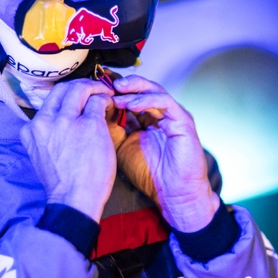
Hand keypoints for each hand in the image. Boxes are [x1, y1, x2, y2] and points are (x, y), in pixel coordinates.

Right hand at [20, 79, 116, 221]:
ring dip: (95, 88)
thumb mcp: (42, 154)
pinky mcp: (89, 124)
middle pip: (63, 88)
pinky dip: (106, 100)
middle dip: (81, 85)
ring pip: (81, 89)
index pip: (49, 100)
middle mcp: (46, 121)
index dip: (66, 95)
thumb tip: (62, 123)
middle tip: (94, 90)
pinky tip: (111, 106)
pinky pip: (98, 102)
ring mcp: (67, 121)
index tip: (78, 99)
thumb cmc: (62, 183)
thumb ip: (47, 135)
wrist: (74, 199)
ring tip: (106, 93)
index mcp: (32, 129)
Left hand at [112, 76, 219, 231]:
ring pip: (154, 90)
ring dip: (134, 90)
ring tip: (117, 93)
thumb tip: (95, 111)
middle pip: (143, 88)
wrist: (174, 194)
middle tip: (107, 84)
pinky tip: (131, 105)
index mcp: (147, 120)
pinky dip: (147, 101)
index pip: (132, 97)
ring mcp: (173, 116)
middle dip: (125, 84)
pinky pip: (165, 102)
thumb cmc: (149, 174)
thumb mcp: (121, 147)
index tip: (97, 91)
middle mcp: (161, 115)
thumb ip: (112, 129)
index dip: (115, 92)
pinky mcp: (183, 121)